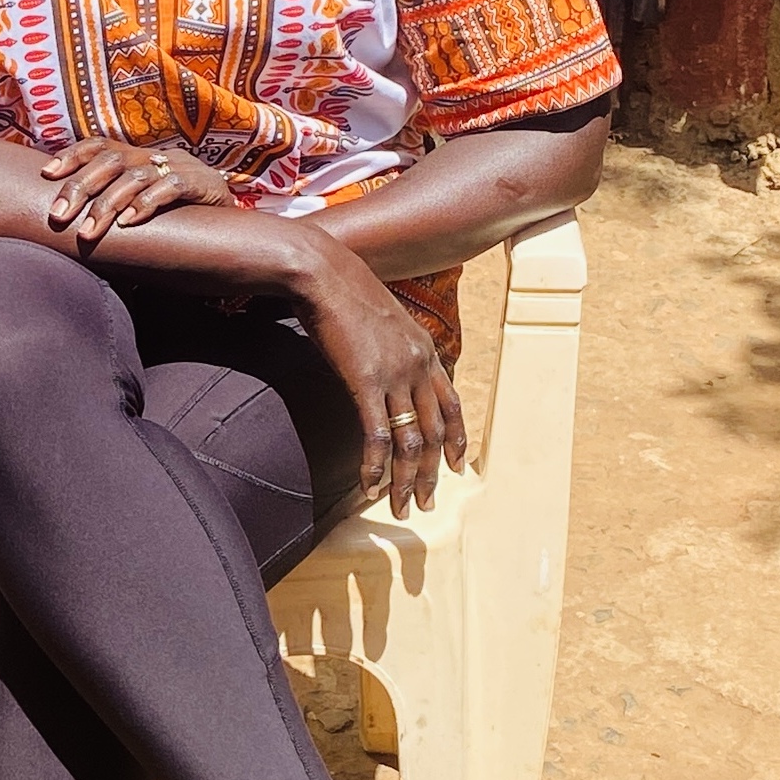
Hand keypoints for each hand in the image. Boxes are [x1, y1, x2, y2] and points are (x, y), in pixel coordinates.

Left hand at [42, 137, 238, 243]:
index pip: (99, 146)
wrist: (236, 227)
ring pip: (135, 176)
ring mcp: (181, 167)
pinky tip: (129, 223)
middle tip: (59, 216)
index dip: (72, 156)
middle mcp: (156, 157)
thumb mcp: (141, 206)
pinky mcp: (204, 184)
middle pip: (110, 161)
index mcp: (138, 157)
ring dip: (107, 205)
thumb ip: (113, 206)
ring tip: (89, 231)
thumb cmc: (178, 220)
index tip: (46, 174)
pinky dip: (146, 204)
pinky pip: (171, 188)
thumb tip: (70, 221)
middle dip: (80, 188)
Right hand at [292, 243, 466, 517]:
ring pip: (410, 442)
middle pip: (434, 432)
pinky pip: (377, 435)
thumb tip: (384, 364)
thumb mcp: (382, 317)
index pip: (452, 405)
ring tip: (399, 505)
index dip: (455, 440)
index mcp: (426, 350)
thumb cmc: (343, 290)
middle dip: (430, 474)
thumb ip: (392, 345)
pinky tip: (369, 484)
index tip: (453, 467)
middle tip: (423, 503)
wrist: (323, 273)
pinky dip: (375, 465)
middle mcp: (419, 365)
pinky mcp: (366, 382)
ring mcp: (395, 375)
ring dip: (405, 480)